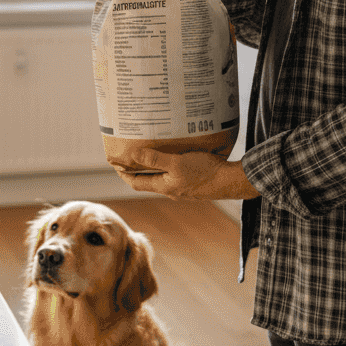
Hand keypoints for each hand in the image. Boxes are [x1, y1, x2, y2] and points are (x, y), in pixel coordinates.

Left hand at [117, 148, 259, 200]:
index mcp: (164, 187)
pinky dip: (167, 168)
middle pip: (148, 181)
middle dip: (137, 170)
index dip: (124, 174)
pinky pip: (174, 177)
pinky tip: (173, 158)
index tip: (116, 164)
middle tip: (130, 157)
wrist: (230, 182)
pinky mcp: (193, 185)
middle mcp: (171, 191)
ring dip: (153, 168)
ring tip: (149, 154)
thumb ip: (156, 159)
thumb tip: (133, 156)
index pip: (136, 183)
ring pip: (162, 179)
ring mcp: (183, 189)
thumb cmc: (204, 171)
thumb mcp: (177, 162)